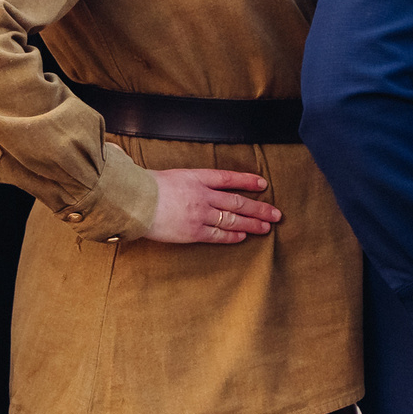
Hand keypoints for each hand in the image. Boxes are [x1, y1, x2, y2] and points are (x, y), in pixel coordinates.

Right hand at [142, 164, 283, 244]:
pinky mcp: (193, 232)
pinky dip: (232, 236)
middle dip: (259, 208)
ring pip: (233, 219)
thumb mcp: (173, 177)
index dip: (247, 181)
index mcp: (198, 178)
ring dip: (251, 223)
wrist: (135, 201)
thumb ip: (190, 182)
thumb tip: (202, 188)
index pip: (229, 178)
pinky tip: (244, 236)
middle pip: (238, 202)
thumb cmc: (148, 188)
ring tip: (266, 227)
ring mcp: (200, 214)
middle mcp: (203, 195)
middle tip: (276, 213)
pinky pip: (218, 235)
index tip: (262, 184)